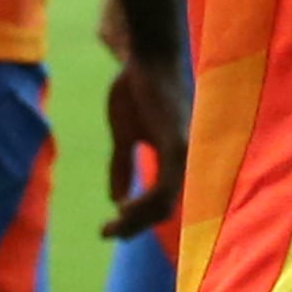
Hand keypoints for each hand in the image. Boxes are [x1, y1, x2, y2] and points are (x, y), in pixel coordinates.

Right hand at [105, 50, 193, 238]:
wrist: (147, 57)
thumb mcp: (124, 135)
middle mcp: (184, 160)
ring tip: (112, 226)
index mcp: (174, 159)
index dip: (137, 220)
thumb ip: (122, 166)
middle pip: (164, 210)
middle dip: (134, 227)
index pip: (161, 203)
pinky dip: (144, 202)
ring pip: (165, 203)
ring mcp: (182, 153)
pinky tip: (123, 208)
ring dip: (136, 219)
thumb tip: (116, 199)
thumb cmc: (137, 89)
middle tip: (106, 235)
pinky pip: (164, 186)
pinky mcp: (175, 144)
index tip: (110, 230)